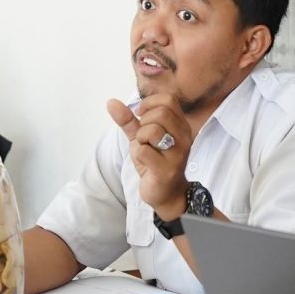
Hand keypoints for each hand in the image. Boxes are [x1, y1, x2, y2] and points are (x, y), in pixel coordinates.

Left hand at [108, 95, 191, 220]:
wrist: (166, 193)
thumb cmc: (155, 162)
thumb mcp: (141, 138)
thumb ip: (128, 120)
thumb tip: (111, 102)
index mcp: (180, 125)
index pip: (168, 100)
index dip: (149, 103)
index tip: (140, 115)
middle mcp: (183, 137)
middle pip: (161, 112)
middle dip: (143, 122)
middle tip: (143, 137)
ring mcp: (177, 153)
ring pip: (152, 130)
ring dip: (140, 139)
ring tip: (145, 149)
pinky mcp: (167, 169)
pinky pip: (144, 151)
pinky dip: (138, 154)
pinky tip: (146, 162)